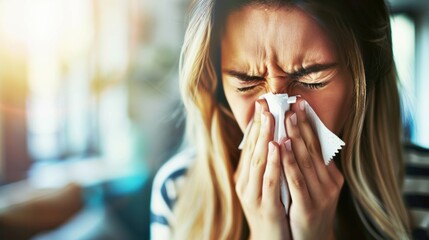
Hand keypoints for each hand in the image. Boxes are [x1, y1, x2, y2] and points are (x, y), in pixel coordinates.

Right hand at [234, 99, 290, 239]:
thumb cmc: (272, 210)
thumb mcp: (266, 185)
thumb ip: (266, 164)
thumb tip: (273, 139)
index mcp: (245, 176)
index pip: (250, 146)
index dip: (257, 125)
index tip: (263, 105)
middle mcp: (245, 183)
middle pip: (252, 149)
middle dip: (260, 126)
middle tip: (266, 105)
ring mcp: (253, 195)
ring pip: (258, 161)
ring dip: (264, 138)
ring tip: (271, 118)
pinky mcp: (265, 207)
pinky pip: (268, 181)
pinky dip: (272, 162)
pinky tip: (276, 146)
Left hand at [281, 99, 343, 239]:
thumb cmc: (307, 210)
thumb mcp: (313, 187)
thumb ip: (308, 166)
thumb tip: (298, 140)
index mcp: (330, 176)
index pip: (318, 145)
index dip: (308, 124)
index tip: (299, 104)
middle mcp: (329, 183)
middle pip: (312, 148)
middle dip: (301, 124)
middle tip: (291, 104)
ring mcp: (320, 195)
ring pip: (305, 160)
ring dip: (295, 137)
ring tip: (286, 117)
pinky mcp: (308, 207)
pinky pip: (296, 180)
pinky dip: (288, 161)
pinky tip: (280, 146)